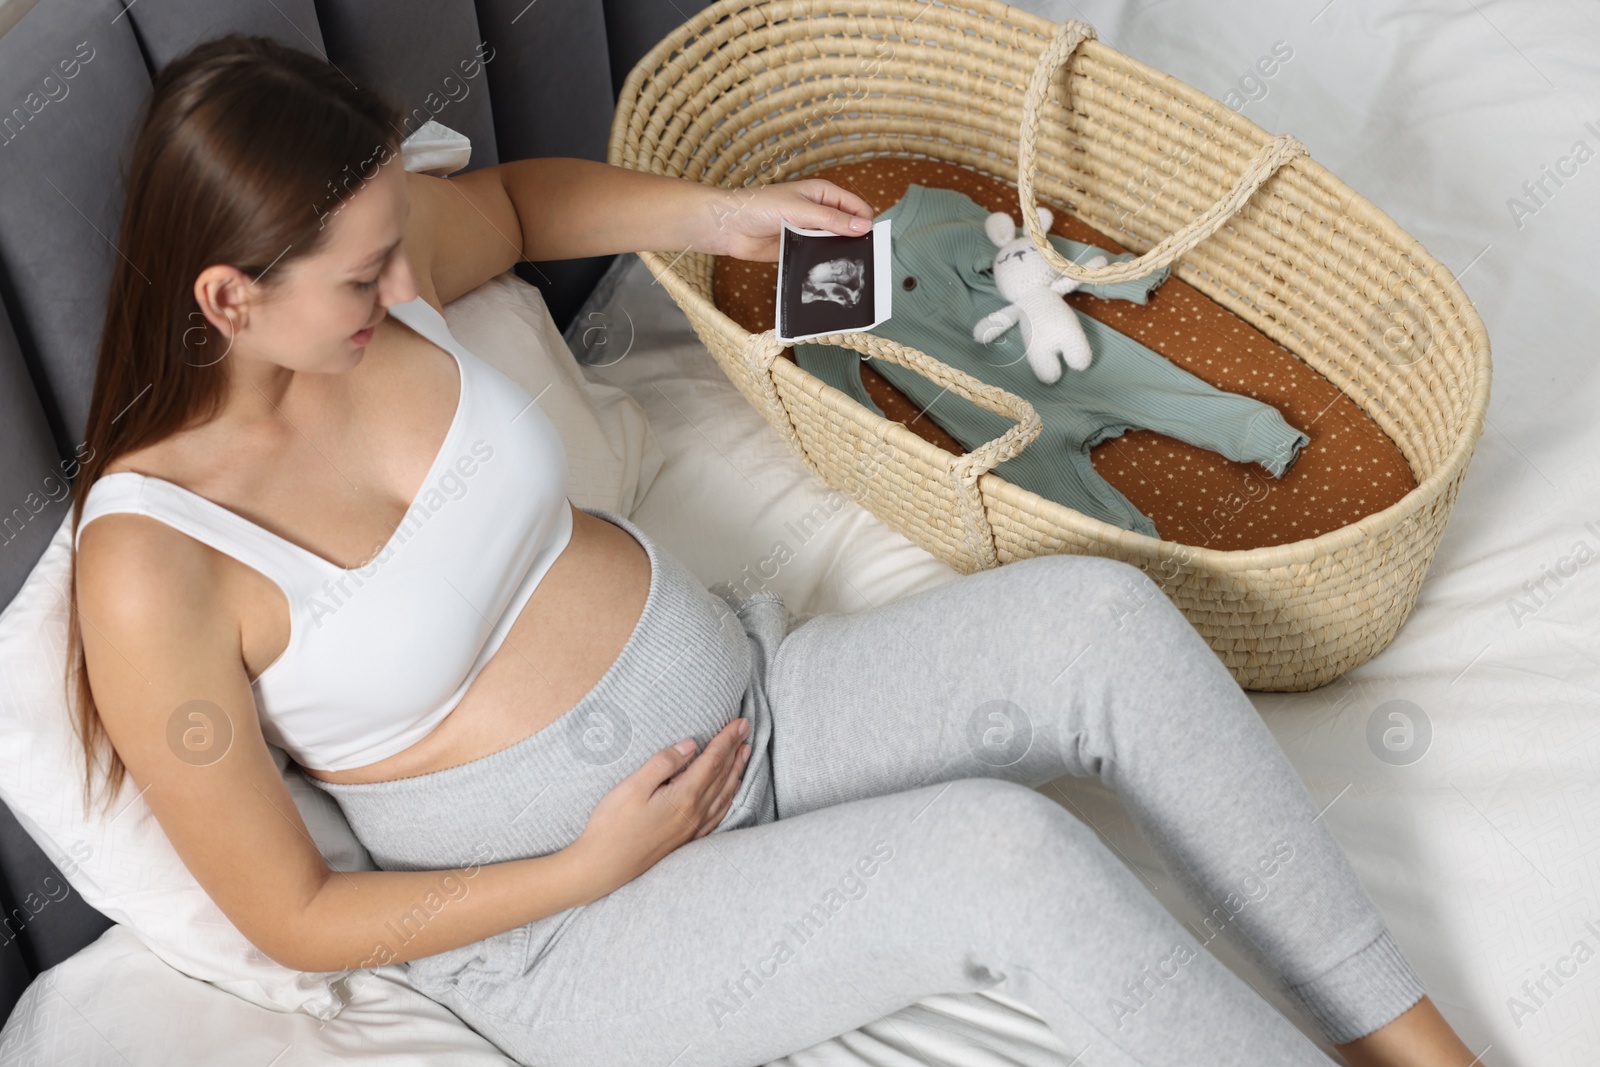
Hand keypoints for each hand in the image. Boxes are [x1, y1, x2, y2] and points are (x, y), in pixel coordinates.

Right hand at [569, 718, 752, 899]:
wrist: (603, 868)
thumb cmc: (612, 825)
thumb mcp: (632, 786)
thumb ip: (663, 763)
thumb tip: (690, 745)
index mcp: (684, 796)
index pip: (713, 761)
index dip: (727, 740)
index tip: (740, 722)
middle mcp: (695, 813)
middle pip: (723, 775)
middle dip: (736, 750)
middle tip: (747, 729)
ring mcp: (693, 828)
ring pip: (724, 794)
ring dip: (737, 771)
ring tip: (745, 753)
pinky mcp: (686, 839)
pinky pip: (718, 813)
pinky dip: (729, 797)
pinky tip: (731, 791)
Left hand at [697, 178, 875, 261]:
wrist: (728, 226)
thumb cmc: (760, 206)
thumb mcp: (800, 210)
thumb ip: (831, 220)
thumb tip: (864, 226)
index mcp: (824, 194)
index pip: (856, 208)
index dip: (865, 224)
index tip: (870, 243)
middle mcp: (819, 212)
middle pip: (848, 228)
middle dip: (855, 242)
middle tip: (863, 262)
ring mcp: (809, 232)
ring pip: (834, 245)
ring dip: (839, 255)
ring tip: (847, 272)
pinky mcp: (799, 249)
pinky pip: (817, 258)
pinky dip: (823, 265)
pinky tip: (828, 275)